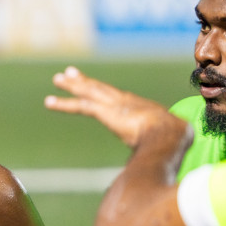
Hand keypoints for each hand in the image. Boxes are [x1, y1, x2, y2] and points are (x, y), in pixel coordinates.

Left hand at [44, 66, 184, 148]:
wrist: (170, 135)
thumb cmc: (176, 139)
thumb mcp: (172, 138)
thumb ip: (163, 141)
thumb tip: (166, 153)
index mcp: (142, 108)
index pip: (119, 98)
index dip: (106, 92)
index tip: (96, 87)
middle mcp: (127, 102)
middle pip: (102, 88)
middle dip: (86, 81)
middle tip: (71, 72)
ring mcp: (115, 104)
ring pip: (89, 91)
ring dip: (72, 85)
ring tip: (57, 79)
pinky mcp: (105, 112)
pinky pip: (80, 106)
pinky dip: (63, 104)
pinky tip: (49, 102)